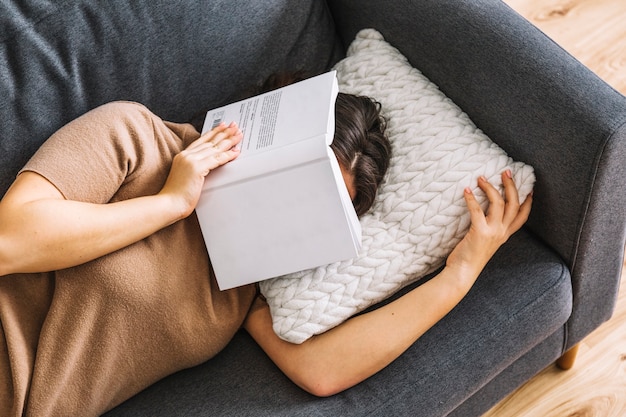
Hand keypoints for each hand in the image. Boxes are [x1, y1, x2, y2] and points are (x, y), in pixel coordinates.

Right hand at [159, 122, 242, 218]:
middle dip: (224, 133)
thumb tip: (207, 167)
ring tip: (239, 135)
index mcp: (182, 156)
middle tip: (235, 126)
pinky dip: (228, 155)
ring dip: (229, 140)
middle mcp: (186, 155)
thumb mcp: (185, 176)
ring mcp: (191, 161)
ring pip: (214, 148)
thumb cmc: (176, 195)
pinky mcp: (197, 168)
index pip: (201, 140)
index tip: (222, 126)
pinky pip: (216, 159)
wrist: (169, 203)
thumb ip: (194, 169)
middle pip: (210, 141)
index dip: (213, 132)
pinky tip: (236, 151)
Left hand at [446, 170, 532, 284]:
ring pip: (499, 203)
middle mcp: (502, 233)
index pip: (523, 217)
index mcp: (504, 235)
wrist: (462, 273)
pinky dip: (471, 198)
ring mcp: (493, 232)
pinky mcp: (480, 232)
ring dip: (491, 187)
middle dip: (511, 186)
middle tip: (506, 172)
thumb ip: (487, 230)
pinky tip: (467, 190)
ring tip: (481, 177)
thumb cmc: (468, 258)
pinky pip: (477, 210)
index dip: (528, 202)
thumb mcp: (484, 243)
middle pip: (514, 204)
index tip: (529, 188)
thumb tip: (482, 215)